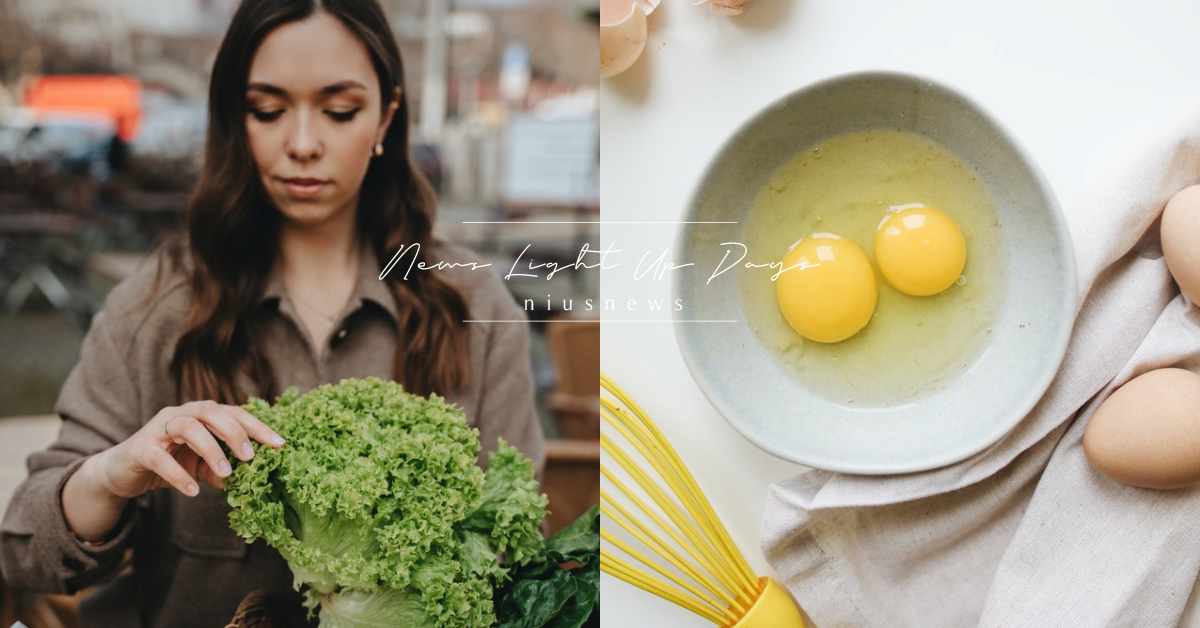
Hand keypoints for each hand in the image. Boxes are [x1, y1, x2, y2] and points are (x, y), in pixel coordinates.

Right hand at [92, 400, 284, 498]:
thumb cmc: (170, 464)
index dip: (258, 427)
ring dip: (210, 449)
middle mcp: (180, 415)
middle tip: (250, 457)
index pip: (234, 413)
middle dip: (234, 432)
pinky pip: (160, 459)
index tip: (280, 444)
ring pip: (187, 428)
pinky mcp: (140, 449)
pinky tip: (193, 491)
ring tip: (225, 474)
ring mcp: (158, 429)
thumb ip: (225, 469)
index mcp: (200, 415)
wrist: (123, 473)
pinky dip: (178, 475)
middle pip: (212, 412)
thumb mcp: (202, 467)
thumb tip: (255, 481)